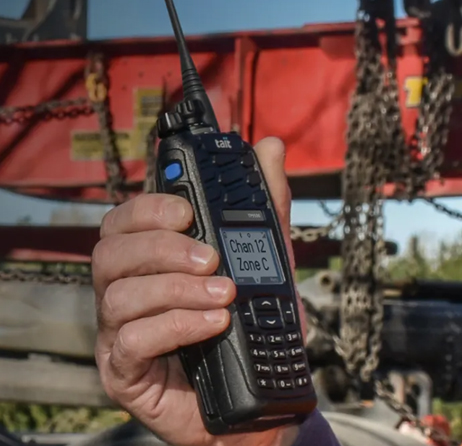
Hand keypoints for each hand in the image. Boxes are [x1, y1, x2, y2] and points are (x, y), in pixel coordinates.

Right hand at [92, 137, 304, 445]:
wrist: (258, 396)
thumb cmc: (252, 325)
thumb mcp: (267, 258)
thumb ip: (267, 204)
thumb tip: (271, 146)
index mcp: (152, 259)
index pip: (125, 218)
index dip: (149, 207)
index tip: (189, 211)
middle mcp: (128, 289)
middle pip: (110, 250)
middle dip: (162, 247)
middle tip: (210, 258)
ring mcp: (120, 331)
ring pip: (118, 294)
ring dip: (175, 288)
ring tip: (223, 295)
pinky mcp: (125, 371)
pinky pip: (130, 340)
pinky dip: (175, 326)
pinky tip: (214, 325)